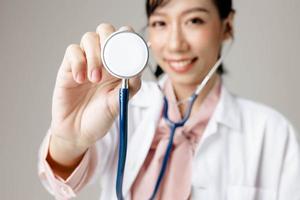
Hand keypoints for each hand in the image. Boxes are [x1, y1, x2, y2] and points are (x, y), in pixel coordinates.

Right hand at [48, 24, 140, 166]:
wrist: (79, 132)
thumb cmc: (101, 117)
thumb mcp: (120, 102)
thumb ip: (130, 85)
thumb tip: (138, 67)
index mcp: (119, 65)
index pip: (123, 38)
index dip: (127, 35)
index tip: (129, 46)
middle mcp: (103, 60)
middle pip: (105, 30)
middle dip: (108, 39)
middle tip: (110, 58)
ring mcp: (85, 62)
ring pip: (89, 38)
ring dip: (94, 56)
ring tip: (95, 79)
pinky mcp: (68, 67)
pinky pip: (72, 51)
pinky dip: (78, 62)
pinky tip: (80, 80)